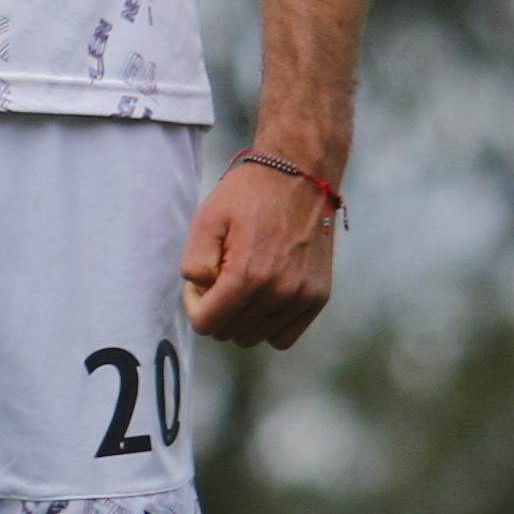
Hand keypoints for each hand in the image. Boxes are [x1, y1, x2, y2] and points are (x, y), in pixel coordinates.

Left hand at [175, 150, 336, 348]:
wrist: (300, 176)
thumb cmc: (249, 195)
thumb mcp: (207, 218)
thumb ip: (195, 261)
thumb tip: (202, 291)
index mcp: (248, 275)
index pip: (207, 324)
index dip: (194, 305)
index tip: (201, 282)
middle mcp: (279, 293)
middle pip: (229, 332)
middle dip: (216, 309)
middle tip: (221, 277)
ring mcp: (302, 297)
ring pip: (254, 337)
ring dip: (241, 317)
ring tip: (243, 283)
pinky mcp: (318, 297)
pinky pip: (283, 337)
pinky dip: (268, 325)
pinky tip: (263, 298)